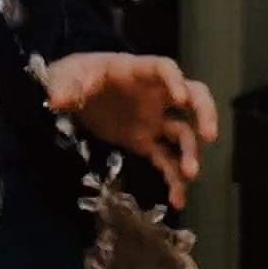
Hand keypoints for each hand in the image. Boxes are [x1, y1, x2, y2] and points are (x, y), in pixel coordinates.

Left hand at [45, 52, 217, 207]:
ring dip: (190, 153)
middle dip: (205, 114)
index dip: (175, 80)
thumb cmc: (72, 75)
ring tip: (190, 174)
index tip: (180, 98)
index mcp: (136, 72)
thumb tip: (58, 100)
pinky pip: (165, 160)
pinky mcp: (144, 142)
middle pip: (192, 97)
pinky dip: (173, 180)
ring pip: (183, 133)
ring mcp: (152, 120)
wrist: (67, 93)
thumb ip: (65, 88)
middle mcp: (154, 95)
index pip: (164, 69)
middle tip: (209, 136)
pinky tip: (176, 199)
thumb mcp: (64, 76)